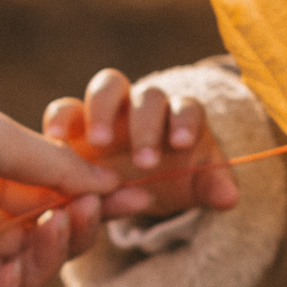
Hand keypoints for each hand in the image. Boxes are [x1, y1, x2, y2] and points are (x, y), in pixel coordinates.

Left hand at [0, 80, 116, 286]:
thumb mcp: (5, 142)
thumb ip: (58, 170)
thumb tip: (111, 188)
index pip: (46, 209)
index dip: (88, 207)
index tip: (134, 198)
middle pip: (34, 251)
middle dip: (70, 235)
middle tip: (91, 211)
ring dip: (43, 264)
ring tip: (56, 226)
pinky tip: (15, 272)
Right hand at [43, 68, 239, 216]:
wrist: (134, 184)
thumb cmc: (170, 179)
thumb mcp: (192, 187)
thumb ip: (210, 188)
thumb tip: (230, 199)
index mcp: (180, 117)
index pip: (188, 107)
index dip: (185, 121)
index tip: (181, 145)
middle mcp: (145, 105)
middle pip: (148, 97)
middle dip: (146, 126)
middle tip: (143, 162)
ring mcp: (109, 109)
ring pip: (107, 88)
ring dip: (103, 111)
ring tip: (98, 142)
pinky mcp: (76, 121)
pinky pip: (67, 108)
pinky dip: (61, 117)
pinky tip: (56, 139)